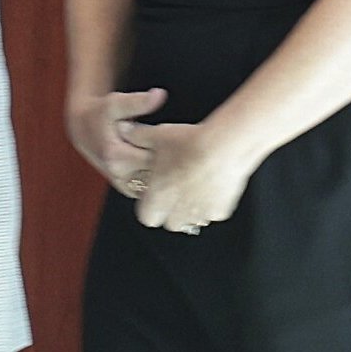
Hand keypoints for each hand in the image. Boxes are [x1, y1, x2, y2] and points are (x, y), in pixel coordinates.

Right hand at [67, 87, 166, 187]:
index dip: (168, 143)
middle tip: (170, 141)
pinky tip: (157, 159)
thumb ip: (138, 101)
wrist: (84, 130)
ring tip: (162, 149)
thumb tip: (160, 94)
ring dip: (164, 167)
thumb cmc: (101, 113)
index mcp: (116, 157)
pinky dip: (158, 176)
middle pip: (160, 170)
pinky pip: (152, 187)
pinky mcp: (128, 190)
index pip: (157, 155)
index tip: (169, 132)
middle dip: (168, 156)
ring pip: (157, 181)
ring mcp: (124, 185)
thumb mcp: (116, 103)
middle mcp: (119, 175)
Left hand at [120, 117, 256, 235]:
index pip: (147, 217)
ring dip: (190, 209)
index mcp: (158, 198)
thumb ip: (138, 136)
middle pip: (170, 222)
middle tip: (175, 190)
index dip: (150, 206)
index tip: (154, 193)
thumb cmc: (191, 143)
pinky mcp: (220, 211)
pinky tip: (212, 185)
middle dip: (171, 210)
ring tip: (194, 187)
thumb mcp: (159, 135)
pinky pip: (212, 213)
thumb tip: (124, 129)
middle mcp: (178, 212)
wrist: (226, 146)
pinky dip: (211, 204)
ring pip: (192, 220)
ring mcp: (200, 214)